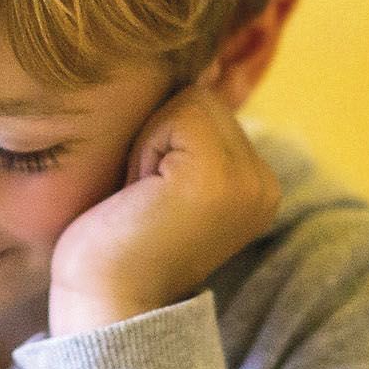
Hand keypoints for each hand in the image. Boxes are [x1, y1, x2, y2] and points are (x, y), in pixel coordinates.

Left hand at [46, 83, 279, 338]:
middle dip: (157, 135)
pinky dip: (146, 147)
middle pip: (200, 98)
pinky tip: (141, 195)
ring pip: (190, 100)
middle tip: (142, 199)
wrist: (103, 305)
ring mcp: (248, 181)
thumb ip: (185, 131)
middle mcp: (265, 183)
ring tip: (142, 197)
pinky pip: (179, 113)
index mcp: (257, 184)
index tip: (150, 198)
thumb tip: (194, 64)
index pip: (207, 107)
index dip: (162, 139)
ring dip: (149, 140)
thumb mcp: (162, 176)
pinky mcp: (219, 178)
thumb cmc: (114, 242)